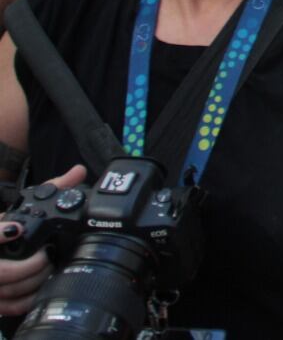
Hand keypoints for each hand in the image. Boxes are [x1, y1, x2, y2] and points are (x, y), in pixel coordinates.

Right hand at [0, 165, 86, 315]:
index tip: (16, 227)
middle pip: (2, 271)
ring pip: (7, 290)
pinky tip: (40, 290)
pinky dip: (26, 301)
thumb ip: (51, 188)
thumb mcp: (25, 206)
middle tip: (48, 257)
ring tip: (49, 269)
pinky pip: (8, 307)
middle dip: (30, 266)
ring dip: (33, 282)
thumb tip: (78, 171)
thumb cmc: (8, 227)